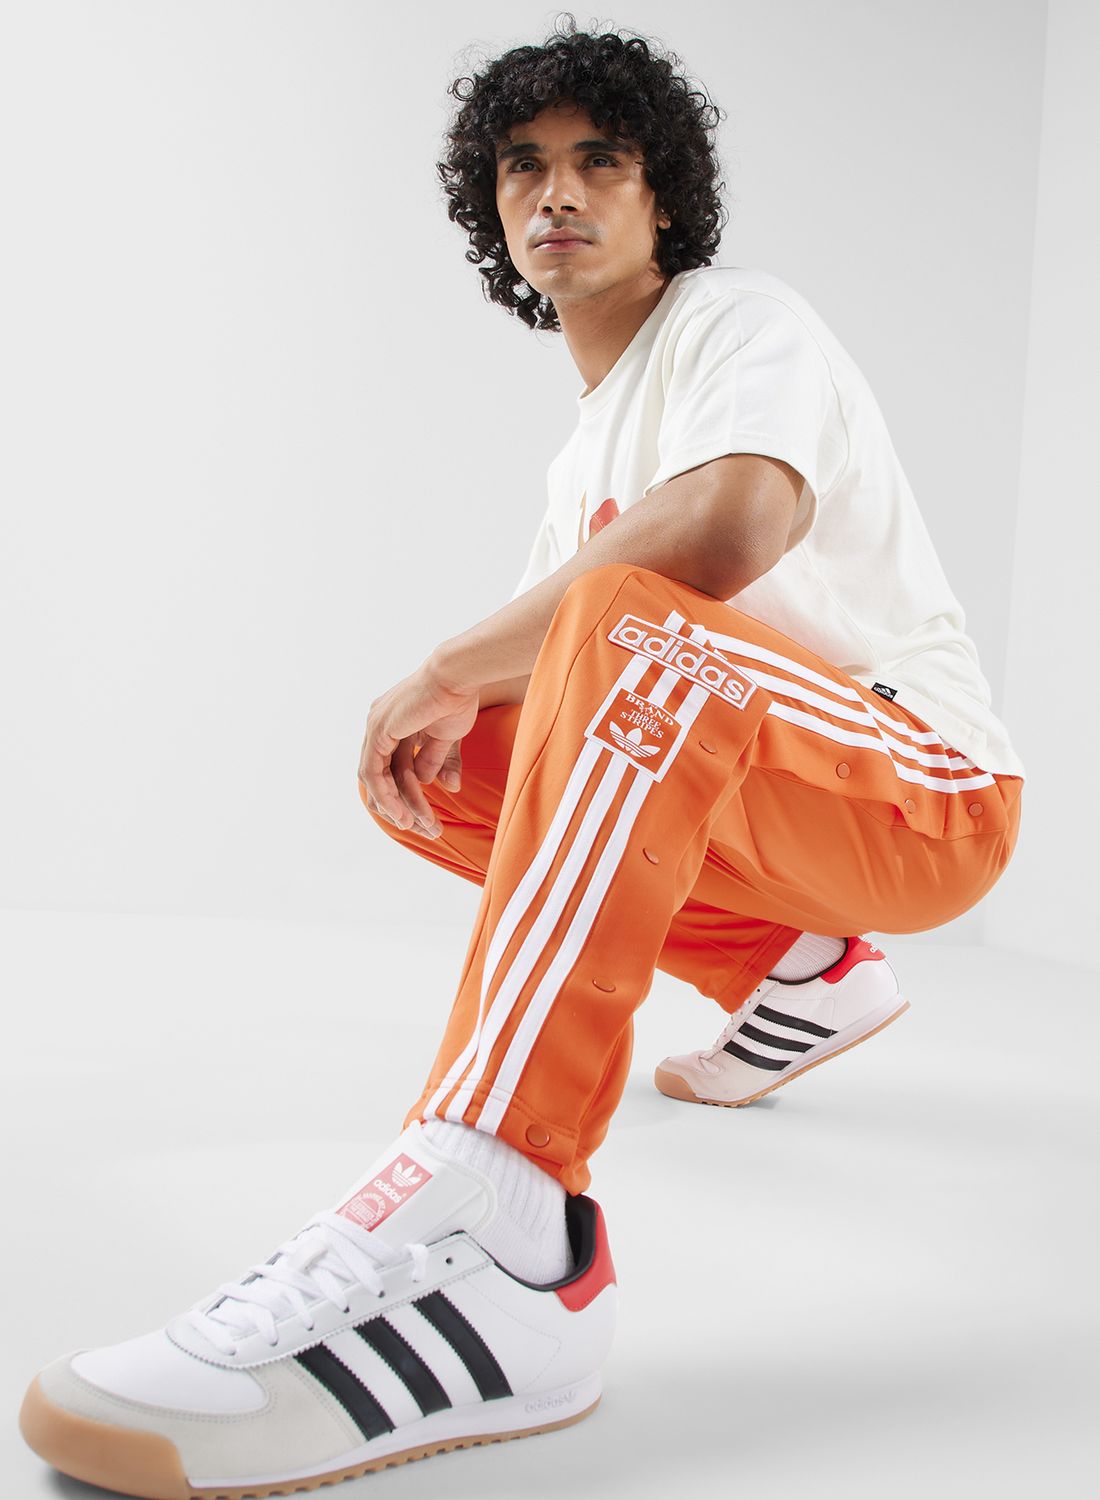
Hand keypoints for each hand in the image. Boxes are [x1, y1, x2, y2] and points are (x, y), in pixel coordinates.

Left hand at [358, 657, 478, 834]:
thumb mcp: (448, 738)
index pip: (390, 766)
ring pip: (377, 779)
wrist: (457, 677)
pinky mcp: (377, 730)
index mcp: (393, 721)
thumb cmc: (457, 698)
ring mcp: (375, 725)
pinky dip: (386, 796)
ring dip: (397, 805)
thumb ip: (439, 760)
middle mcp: (378, 722)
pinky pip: (373, 774)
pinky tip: (402, 813)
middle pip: (381, 775)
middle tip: (422, 828)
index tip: (422, 816)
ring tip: (416, 826)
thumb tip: (442, 786)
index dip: (404, 793)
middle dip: (400, 805)